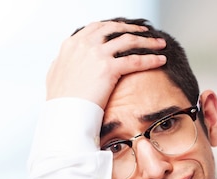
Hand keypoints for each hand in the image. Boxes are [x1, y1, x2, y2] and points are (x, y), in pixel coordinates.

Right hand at [46, 20, 166, 106]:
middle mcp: (84, 44)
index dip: (114, 27)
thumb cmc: (59, 101)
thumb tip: (67, 62)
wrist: (63, 113)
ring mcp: (96, 54)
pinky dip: (150, 58)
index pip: (96, 28)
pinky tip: (160, 60)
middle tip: (145, 32)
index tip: (124, 30)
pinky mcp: (107, 68)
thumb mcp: (56, 75)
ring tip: (159, 43)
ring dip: (147, 41)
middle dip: (133, 29)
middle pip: (114, 29)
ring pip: (128, 40)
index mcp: (72, 44)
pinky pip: (135, 60)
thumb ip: (65, 63)